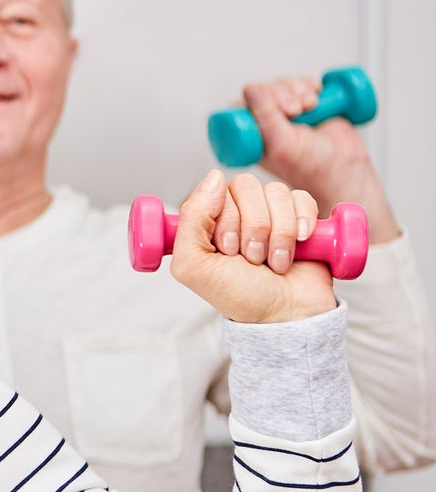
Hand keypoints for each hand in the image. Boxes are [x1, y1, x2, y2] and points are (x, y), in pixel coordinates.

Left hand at [170, 170, 335, 323]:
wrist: (287, 315)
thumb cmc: (239, 295)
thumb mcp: (194, 266)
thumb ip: (190, 220)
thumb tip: (214, 177)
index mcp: (206, 220)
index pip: (214, 190)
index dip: (225, 220)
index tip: (228, 251)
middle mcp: (237, 212)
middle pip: (245, 186)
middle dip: (253, 227)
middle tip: (252, 258)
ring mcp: (270, 212)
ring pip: (275, 192)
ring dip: (278, 233)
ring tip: (274, 261)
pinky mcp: (300, 216)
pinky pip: (301, 198)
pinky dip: (302, 223)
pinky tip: (300, 245)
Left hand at [242, 75, 398, 242]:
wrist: (346, 169)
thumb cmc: (312, 167)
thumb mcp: (283, 143)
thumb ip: (265, 116)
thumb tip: (251, 89)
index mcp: (250, 136)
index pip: (242, 103)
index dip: (260, 99)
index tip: (280, 112)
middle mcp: (265, 124)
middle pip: (264, 89)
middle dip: (283, 93)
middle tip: (297, 112)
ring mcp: (286, 113)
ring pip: (282, 83)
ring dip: (298, 89)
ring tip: (311, 107)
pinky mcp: (306, 104)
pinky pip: (302, 82)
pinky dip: (310, 85)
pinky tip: (318, 99)